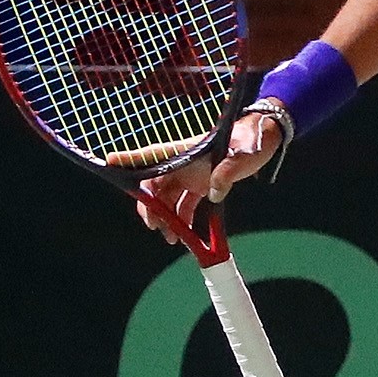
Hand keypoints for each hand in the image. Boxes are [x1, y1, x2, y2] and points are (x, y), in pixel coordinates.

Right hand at [127, 110, 286, 247]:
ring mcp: (192, 174)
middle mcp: (183, 163)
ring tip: (171, 238)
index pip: (153, 155)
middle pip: (156, 184)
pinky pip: (186, 204)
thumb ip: (227, 172)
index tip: (110, 163)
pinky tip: (185, 234)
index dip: (131, 160)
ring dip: (166, 217)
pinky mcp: (203, 183)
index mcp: (187, 151)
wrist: (266, 138)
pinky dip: (183, 218)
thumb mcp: (242, 154)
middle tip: (152, 225)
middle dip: (149, 205)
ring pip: (169, 198)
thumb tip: (214, 191)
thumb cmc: (251, 140)